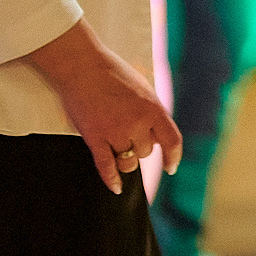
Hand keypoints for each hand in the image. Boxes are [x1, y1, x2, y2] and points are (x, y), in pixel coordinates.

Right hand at [25, 19, 180, 194]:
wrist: (82, 66)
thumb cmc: (114, 74)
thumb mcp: (143, 88)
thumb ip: (152, 112)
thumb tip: (158, 138)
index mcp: (153, 108)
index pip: (172, 141)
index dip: (173, 157)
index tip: (171, 168)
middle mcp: (137, 122)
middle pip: (146, 153)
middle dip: (140, 148)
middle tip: (128, 134)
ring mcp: (115, 132)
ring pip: (128, 163)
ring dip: (126, 161)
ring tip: (118, 148)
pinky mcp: (94, 138)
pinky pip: (106, 167)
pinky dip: (112, 180)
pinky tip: (116, 188)